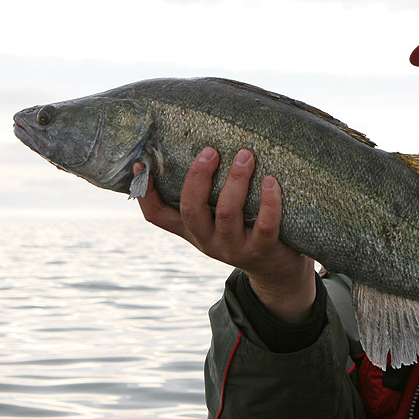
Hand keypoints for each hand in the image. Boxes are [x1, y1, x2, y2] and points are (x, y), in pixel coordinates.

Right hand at [134, 147, 314, 321]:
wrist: (276, 270)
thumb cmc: (245, 231)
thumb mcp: (218, 219)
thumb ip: (207, 195)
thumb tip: (200, 147)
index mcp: (192, 230)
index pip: (157, 216)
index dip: (145, 193)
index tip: (142, 165)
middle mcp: (208, 240)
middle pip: (192, 209)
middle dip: (199, 176)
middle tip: (211, 151)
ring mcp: (234, 248)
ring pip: (227, 212)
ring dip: (235, 180)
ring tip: (245, 156)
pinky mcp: (262, 249)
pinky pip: (265, 223)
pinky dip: (268, 201)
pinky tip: (270, 181)